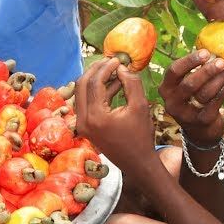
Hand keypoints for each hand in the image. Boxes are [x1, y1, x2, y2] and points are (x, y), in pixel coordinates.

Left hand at [74, 58, 157, 172]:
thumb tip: (120, 67)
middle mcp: (83, 120)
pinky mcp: (85, 126)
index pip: (94, 83)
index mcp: (95, 117)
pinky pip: (87, 103)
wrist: (137, 163)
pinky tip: (114, 83)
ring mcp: (81, 124)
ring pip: (82, 93)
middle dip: (95, 70)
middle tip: (110, 61)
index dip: (105, 68)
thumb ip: (131, 84)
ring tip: (113, 69)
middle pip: (82, 85)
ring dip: (96, 80)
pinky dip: (98, 92)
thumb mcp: (140, 107)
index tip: (117, 59)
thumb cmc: (141, 137)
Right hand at [159, 50, 223, 145]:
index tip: (205, 52)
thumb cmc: (191, 100)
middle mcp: (172, 102)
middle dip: (207, 71)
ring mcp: (186, 113)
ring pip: (205, 93)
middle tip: (221, 61)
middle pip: (189, 84)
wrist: (197, 129)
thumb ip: (190, 71)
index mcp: (166, 89)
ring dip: (221, 78)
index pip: (174, 72)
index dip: (189, 61)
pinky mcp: (202, 120)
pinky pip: (217, 101)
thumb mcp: (183, 87)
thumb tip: (209, 51)